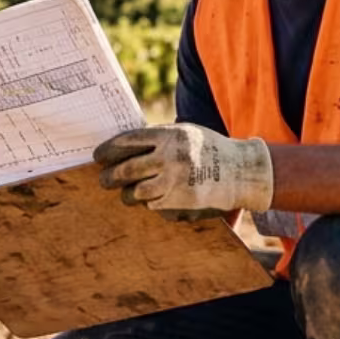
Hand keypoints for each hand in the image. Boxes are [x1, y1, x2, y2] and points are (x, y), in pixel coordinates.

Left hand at [94, 124, 275, 214]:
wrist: (242, 172)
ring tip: (125, 193)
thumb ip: (156, 138)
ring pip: (135, 192)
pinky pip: (153, 205)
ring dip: (127, 194)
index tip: (97, 156)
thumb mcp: (185, 133)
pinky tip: (153, 198)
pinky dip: (150, 202)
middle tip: (103, 179)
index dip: (108, 150)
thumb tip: (120, 146)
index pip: (127, 142)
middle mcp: (170, 158)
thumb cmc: (208, 149)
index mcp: (169, 136)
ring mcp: (175, 182)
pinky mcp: (180, 202)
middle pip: (126, 170)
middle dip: (110, 177)